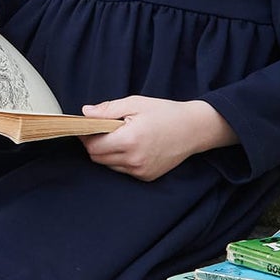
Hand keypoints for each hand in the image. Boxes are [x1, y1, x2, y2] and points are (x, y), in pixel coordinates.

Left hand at [79, 96, 230, 180]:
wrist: (194, 129)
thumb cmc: (165, 113)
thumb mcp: (135, 103)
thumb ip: (107, 109)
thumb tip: (85, 113)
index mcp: (129, 140)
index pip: (93, 146)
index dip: (86, 136)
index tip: (85, 127)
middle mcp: (134, 160)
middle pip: (97, 158)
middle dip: (94, 144)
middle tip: (101, 130)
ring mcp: (141, 170)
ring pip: (109, 165)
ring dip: (107, 153)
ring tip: (119, 137)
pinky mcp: (147, 176)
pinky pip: (123, 170)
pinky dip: (120, 159)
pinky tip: (131, 146)